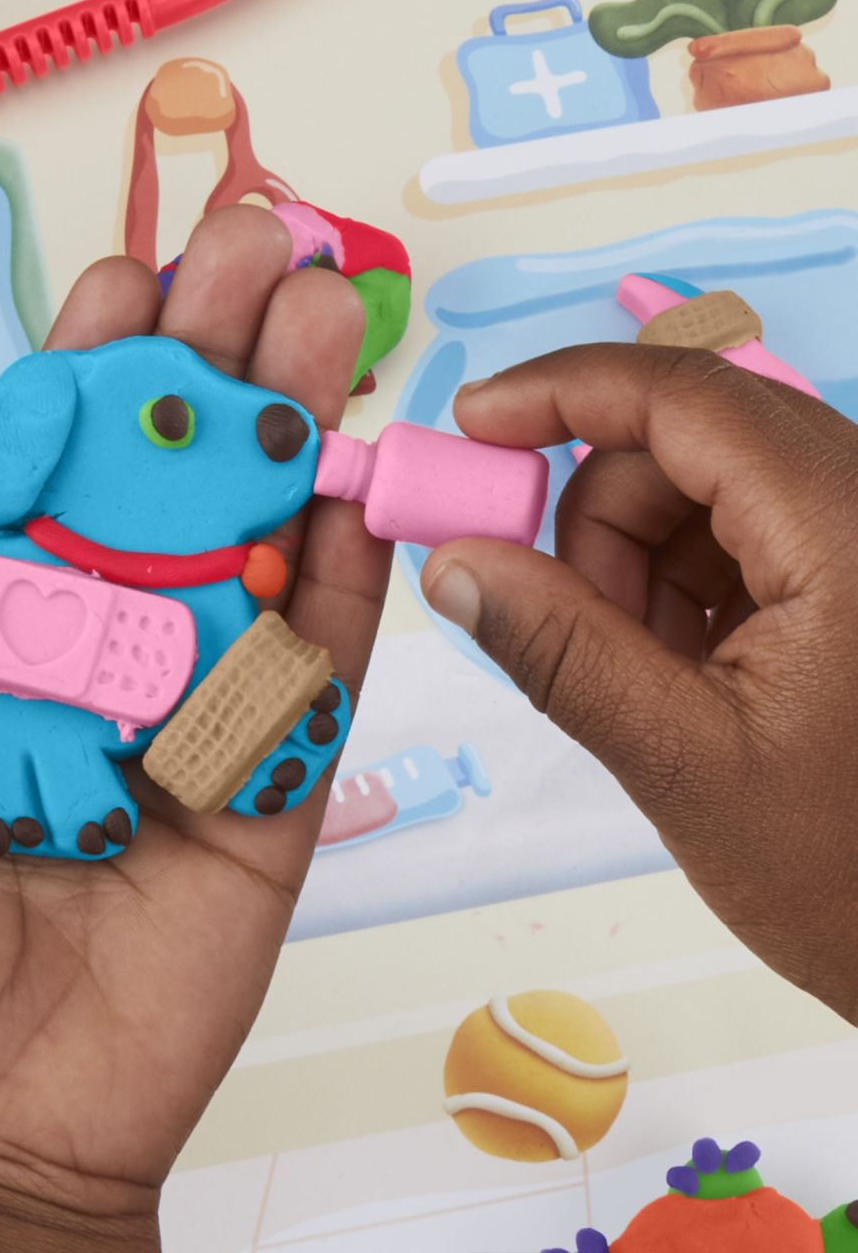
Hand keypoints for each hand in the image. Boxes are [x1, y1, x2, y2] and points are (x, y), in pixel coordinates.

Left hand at [0, 207, 390, 1252]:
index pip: (49, 472)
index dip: (85, 370)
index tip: (123, 275)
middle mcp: (106, 645)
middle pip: (169, 476)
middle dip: (212, 356)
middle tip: (257, 240)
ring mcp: (198, 703)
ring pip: (257, 541)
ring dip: (295, 427)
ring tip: (328, 316)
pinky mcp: (273, 778)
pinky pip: (320, 662)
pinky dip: (348, 571)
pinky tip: (367, 477)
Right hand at [421, 344, 857, 1019]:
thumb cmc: (850, 875)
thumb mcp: (683, 762)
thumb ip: (559, 652)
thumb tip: (450, 565)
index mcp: (846, 535)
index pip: (687, 398)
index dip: (563, 391)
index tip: (473, 423)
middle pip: (683, 442)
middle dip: (596, 519)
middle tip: (566, 621)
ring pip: (698, 487)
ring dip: (634, 563)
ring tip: (647, 673)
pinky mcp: (851, 571)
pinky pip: (732, 533)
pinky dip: (678, 585)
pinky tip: (682, 668)